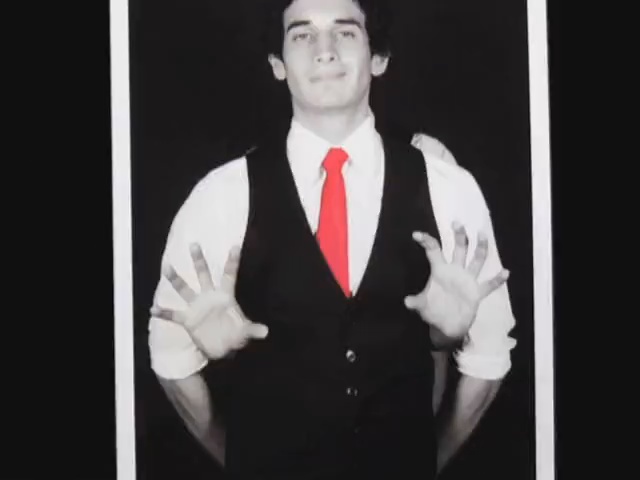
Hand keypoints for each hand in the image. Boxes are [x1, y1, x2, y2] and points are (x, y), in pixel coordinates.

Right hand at [151, 243, 267, 359]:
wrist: (221, 348)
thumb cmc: (234, 335)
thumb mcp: (244, 332)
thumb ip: (252, 330)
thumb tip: (266, 332)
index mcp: (225, 296)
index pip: (229, 275)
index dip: (232, 262)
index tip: (235, 246)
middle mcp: (209, 297)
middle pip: (203, 275)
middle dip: (199, 261)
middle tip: (194, 244)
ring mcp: (196, 307)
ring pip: (185, 289)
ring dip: (176, 280)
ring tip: (167, 267)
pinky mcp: (188, 320)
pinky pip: (174, 315)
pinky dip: (164, 313)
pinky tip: (154, 309)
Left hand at [404, 222, 508, 341]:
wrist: (446, 327)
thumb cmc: (433, 312)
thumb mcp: (423, 306)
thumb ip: (417, 302)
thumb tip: (406, 302)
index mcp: (440, 270)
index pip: (434, 251)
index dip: (426, 241)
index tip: (416, 234)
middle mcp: (455, 271)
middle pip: (459, 249)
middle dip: (459, 236)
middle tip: (457, 222)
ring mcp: (467, 280)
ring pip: (476, 260)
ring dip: (480, 248)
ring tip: (482, 234)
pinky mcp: (476, 292)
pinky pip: (488, 285)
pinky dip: (497, 280)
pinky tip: (505, 272)